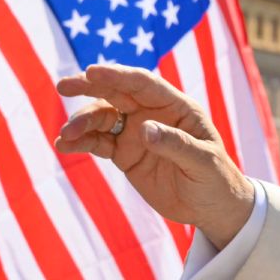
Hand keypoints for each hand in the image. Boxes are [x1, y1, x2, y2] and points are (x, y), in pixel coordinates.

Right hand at [54, 64, 253, 249]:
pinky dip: (81, 142)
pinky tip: (65, 146)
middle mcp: (153, 114)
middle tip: (63, 85)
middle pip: (117, 93)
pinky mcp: (125, 154)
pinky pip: (99, 143)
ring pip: (103, 118)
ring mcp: (137, 133)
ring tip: (65, 136)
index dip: (118, 76)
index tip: (92, 72)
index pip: (144, 84)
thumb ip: (175, 144)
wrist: (211, 207)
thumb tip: (144, 128)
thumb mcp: (202, 161)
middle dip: (90, 87)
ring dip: (82, 122)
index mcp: (177, 107)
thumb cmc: (216, 178)